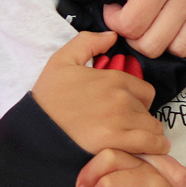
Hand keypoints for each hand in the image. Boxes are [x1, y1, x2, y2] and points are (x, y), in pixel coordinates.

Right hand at [32, 32, 169, 155]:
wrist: (32, 134)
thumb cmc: (46, 100)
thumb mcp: (61, 61)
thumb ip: (88, 42)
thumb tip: (113, 35)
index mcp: (112, 79)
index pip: (145, 91)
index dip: (138, 102)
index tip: (127, 111)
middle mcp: (120, 98)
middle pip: (148, 110)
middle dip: (141, 119)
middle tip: (126, 128)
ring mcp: (120, 121)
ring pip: (151, 127)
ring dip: (148, 135)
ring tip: (136, 142)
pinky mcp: (116, 143)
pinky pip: (150, 144)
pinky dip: (153, 148)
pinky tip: (147, 151)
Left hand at [105, 0, 185, 57]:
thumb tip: (128, 8)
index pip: (131, 25)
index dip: (114, 23)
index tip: (115, 10)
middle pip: (153, 45)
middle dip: (134, 38)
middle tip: (134, 20)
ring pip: (181, 49)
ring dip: (165, 42)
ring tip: (159, 24)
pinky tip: (185, 26)